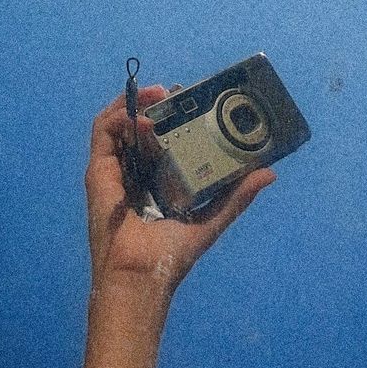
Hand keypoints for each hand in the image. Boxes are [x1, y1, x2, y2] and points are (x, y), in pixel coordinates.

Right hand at [84, 85, 276, 303]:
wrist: (142, 276)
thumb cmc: (171, 255)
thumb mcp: (211, 217)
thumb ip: (236, 196)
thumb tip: (269, 173)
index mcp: (157, 180)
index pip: (162, 138)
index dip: (175, 116)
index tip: (192, 100)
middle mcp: (134, 171)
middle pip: (141, 126)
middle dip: (157, 104)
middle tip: (177, 92)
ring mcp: (114, 169)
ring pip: (119, 123)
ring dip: (136, 102)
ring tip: (157, 93)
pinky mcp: (98, 171)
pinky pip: (103, 132)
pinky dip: (118, 116)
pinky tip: (141, 116)